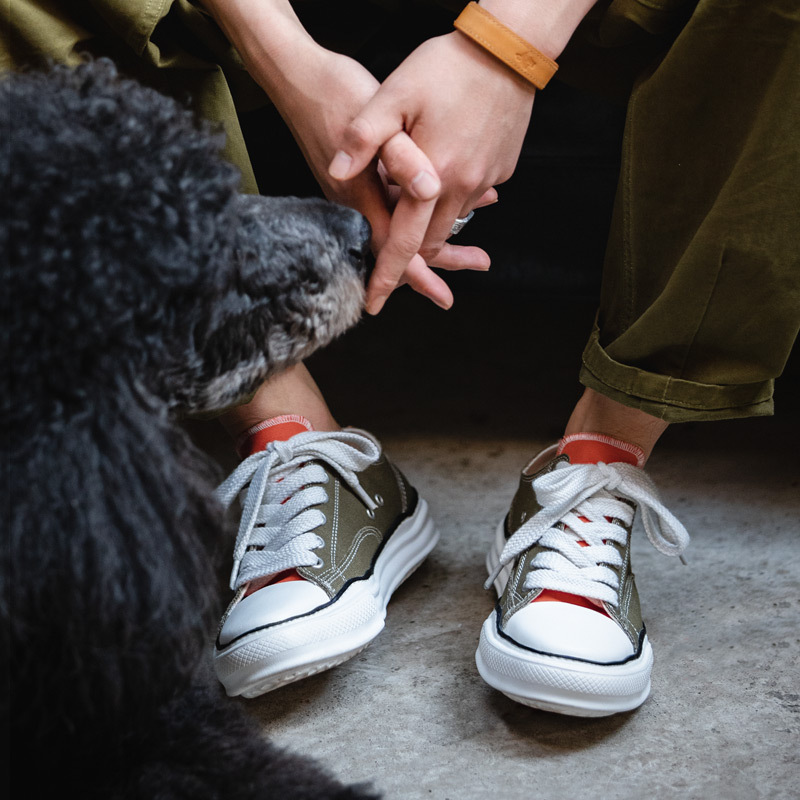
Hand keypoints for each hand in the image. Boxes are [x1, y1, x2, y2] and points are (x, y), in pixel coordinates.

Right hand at [203, 0, 487, 309]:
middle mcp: (355, 204)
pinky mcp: (359, 182)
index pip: (393, 249)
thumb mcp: (372, 119)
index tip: (443, 296)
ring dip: (438, 239)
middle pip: (401, 249)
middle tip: (478, 262)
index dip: (420, 275)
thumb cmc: (335, 94)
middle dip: (441, 261)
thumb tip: (429, 187)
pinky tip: (453, 201)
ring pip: (400, 231)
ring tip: (472, 245)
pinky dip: (425, 214)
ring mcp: (355, 196)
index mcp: (361, 196)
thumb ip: (401, 157)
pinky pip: (395, 209)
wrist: (298, 78)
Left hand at [329, 31, 535, 312]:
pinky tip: (447, 170)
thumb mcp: (394, 94)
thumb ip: (364, 137)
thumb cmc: (446, 66)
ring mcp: (486, 178)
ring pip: (451, 218)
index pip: (405, 242)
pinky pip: (471, 194)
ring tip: (424, 209)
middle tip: (403, 268)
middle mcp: (463, 186)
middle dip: (416, 257)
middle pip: (431, 239)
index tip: (373, 304)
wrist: (508, 46)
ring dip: (436, 224)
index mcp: (433, 178)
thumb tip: (337, 171)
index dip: (386, 275)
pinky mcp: (500, 166)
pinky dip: (455, 195)